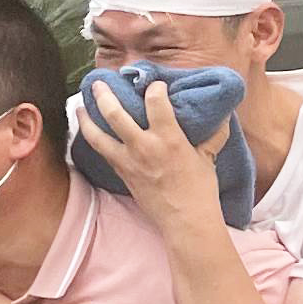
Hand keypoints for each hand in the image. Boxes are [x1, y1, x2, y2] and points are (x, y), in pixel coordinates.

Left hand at [81, 78, 227, 242]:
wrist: (184, 221)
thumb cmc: (199, 190)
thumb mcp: (208, 158)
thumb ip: (213, 134)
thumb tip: (222, 116)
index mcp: (168, 138)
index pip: (155, 101)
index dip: (154, 88)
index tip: (156, 86)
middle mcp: (143, 146)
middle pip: (115, 114)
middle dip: (104, 95)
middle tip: (98, 82)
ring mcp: (128, 161)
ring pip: (97, 135)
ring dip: (86, 118)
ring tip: (80, 106)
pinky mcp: (121, 174)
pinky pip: (101, 152)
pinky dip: (93, 140)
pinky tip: (90, 133)